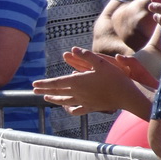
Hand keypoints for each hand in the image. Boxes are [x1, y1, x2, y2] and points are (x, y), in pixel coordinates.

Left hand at [33, 48, 150, 115]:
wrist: (127, 95)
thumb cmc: (115, 77)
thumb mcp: (102, 63)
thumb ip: (86, 56)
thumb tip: (73, 49)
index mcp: (78, 82)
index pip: (56, 83)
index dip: (44, 84)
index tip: (34, 84)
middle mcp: (78, 93)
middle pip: (57, 92)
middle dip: (45, 90)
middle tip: (34, 90)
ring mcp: (83, 102)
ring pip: (64, 102)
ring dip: (54, 99)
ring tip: (46, 98)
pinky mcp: (91, 108)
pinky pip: (76, 110)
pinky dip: (69, 109)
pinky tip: (67, 108)